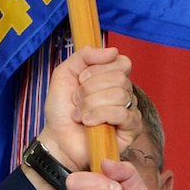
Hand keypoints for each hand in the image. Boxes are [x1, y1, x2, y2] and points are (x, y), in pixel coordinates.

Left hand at [40, 44, 135, 170]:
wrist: (57, 139)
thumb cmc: (62, 109)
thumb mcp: (65, 73)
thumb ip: (85, 55)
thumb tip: (113, 50)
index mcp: (112, 77)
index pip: (122, 62)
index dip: (99, 69)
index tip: (81, 80)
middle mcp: (124, 92)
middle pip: (120, 78)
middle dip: (90, 88)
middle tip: (76, 100)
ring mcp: (130, 110)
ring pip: (120, 95)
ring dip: (91, 104)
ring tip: (79, 114)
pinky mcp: (132, 129)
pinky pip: (123, 113)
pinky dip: (100, 115)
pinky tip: (88, 122)